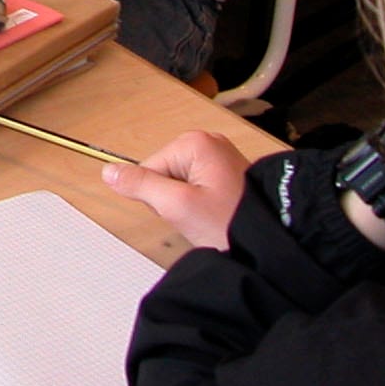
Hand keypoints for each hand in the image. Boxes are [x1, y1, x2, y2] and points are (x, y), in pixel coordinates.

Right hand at [101, 130, 250, 251]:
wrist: (275, 243)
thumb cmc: (234, 223)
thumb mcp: (178, 206)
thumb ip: (140, 185)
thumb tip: (109, 171)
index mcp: (196, 143)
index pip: (150, 169)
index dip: (160, 197)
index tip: (184, 209)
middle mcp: (209, 143)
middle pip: (165, 175)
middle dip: (175, 201)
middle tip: (200, 215)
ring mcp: (221, 159)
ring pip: (181, 185)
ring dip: (189, 206)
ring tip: (212, 217)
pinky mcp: (229, 175)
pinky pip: (198, 189)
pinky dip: (203, 207)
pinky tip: (218, 215)